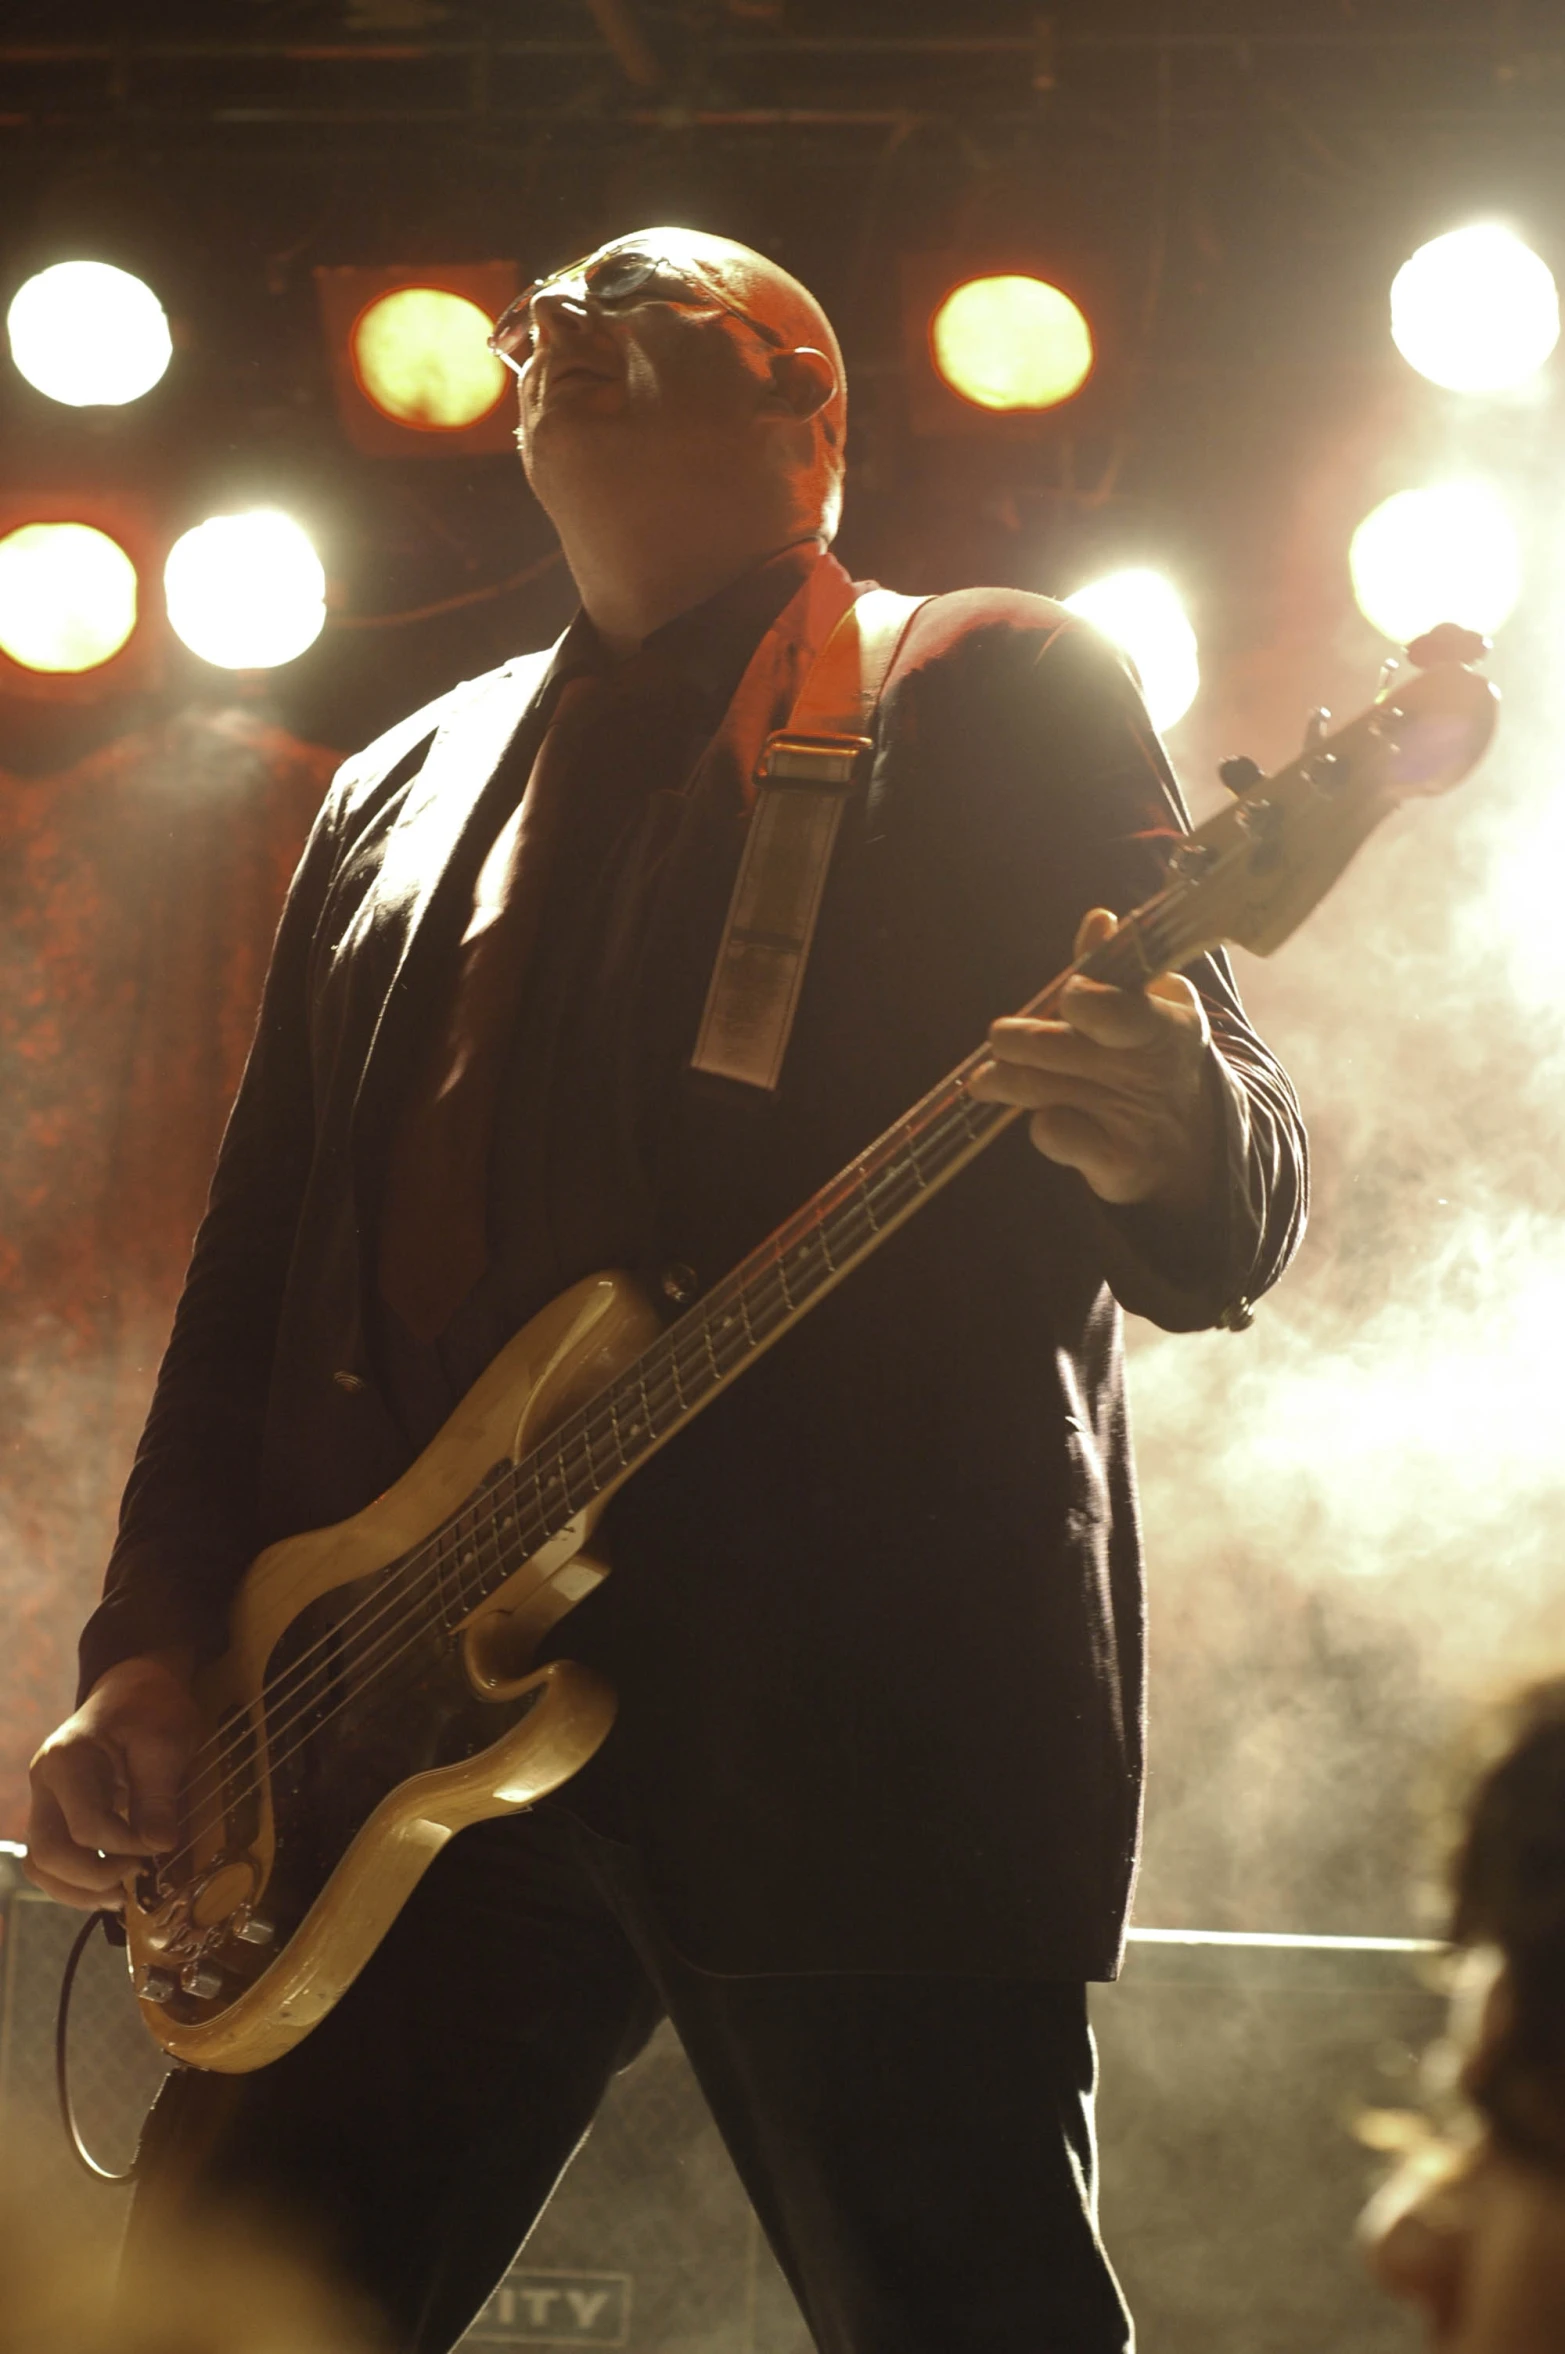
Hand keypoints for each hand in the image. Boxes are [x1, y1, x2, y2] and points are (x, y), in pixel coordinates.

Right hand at [25, 1653, 200, 1909]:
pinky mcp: (55, 1813)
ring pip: (39, 1864)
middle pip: (48, 1853)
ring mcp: (45, 1799)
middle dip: (94, 1877)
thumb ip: (159, 1794)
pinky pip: (52, 1859)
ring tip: (122, 1895)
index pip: (87, 1827)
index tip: (161, 1844)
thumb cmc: (151, 1707)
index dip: (126, 1846)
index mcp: (68, 1760)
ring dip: (78, 1889)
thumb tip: (161, 1846)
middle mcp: (45, 1783)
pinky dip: (76, 1880)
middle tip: (137, 1874)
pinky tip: (111, 1885)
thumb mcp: (166, 1741)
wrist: (134, 1687)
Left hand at [969, 906, 1220, 1213]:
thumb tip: (1099, 919)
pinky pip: (1052, 1133)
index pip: (1118, 1010)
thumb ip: (1114, 968)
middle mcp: (1152, 1072)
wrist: (1196, 1145)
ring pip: (1042, 1089)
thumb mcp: (1150, 1008)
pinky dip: (1037, 1124)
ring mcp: (1133, 1119)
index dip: (1082, 1001)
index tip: (1066, 999)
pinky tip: (1039, 1117)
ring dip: (1004, 1079)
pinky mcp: (1116, 1162)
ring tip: (985, 1079)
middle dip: (1018, 1039)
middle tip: (1000, 1037)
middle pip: (1060, 1048)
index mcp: (1167, 1024)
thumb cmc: (1156, 1059)